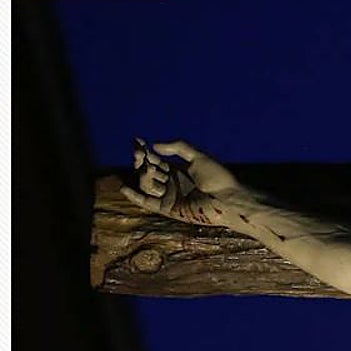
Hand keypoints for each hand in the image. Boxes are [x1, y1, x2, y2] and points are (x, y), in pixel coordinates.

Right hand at [120, 139, 241, 225]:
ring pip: (148, 184)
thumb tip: (155, 146)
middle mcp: (173, 183)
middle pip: (149, 171)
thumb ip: (178, 147)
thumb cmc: (218, 178)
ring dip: (143, 175)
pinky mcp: (170, 209)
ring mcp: (170, 196)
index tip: (137, 141)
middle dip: (142, 161)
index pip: (156, 159)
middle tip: (138, 153)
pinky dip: (135, 197)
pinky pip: (148, 203)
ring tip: (147, 167)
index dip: (146, 151)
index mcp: (179, 170)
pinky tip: (124, 187)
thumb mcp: (198, 157)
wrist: (227, 200)